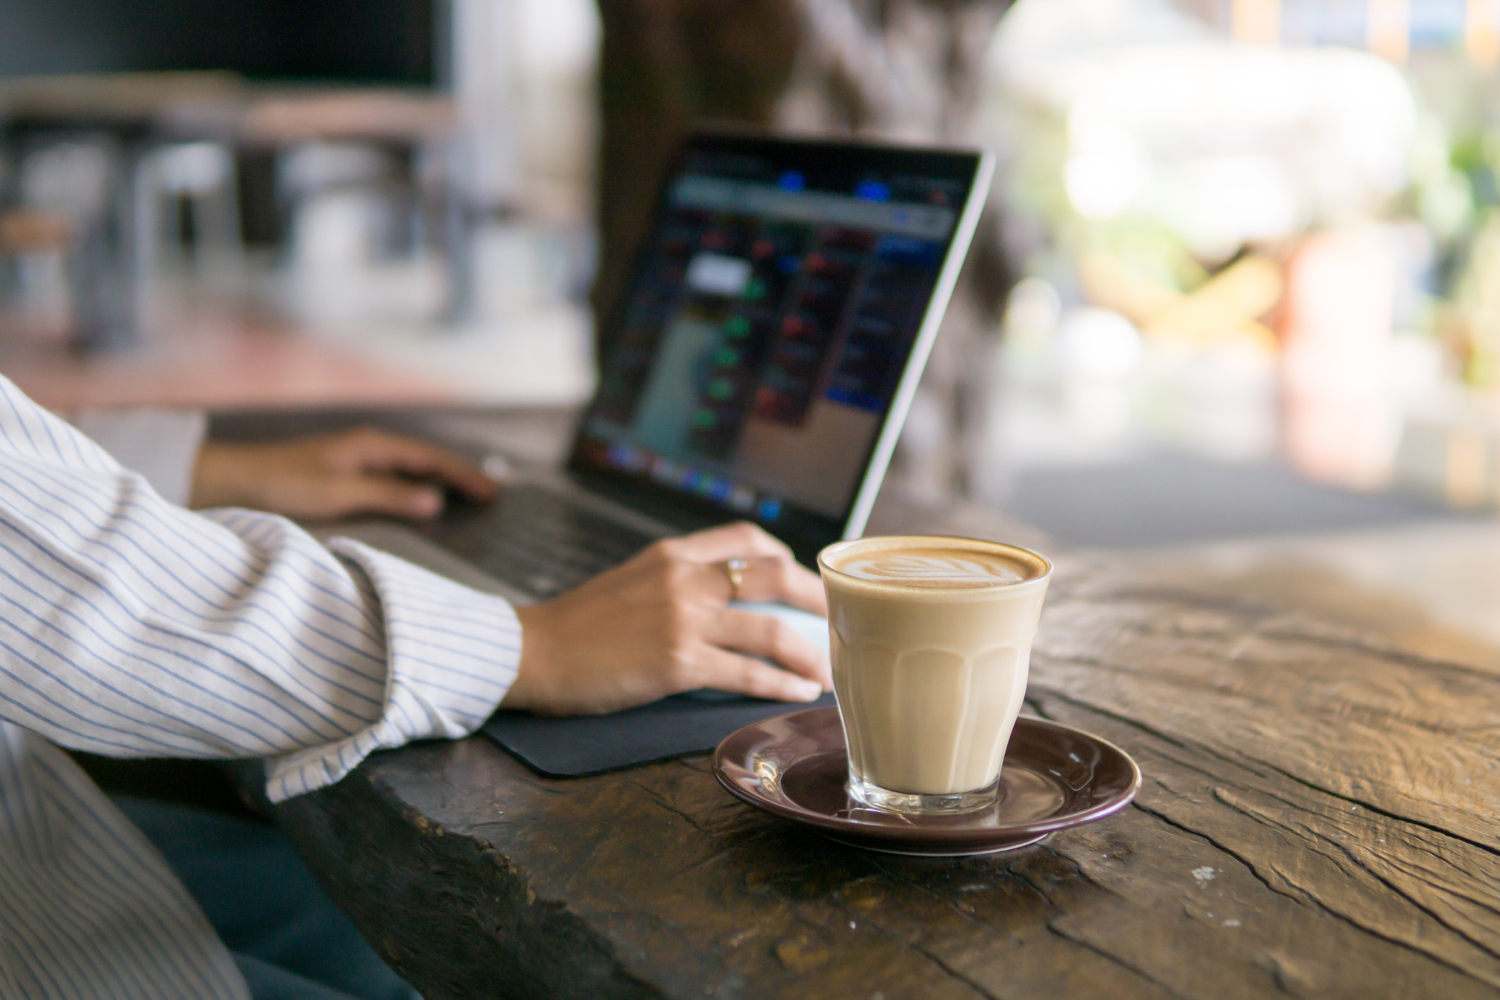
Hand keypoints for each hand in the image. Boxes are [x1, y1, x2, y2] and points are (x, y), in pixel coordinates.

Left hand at [189, 427, 497, 519]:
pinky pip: (395, 476)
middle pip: (427, 459)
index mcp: (373, 445)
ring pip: (412, 467)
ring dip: (440, 480)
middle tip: (492, 495)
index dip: (463, 476)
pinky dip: (417, 485)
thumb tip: (435, 501)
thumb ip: (389, 495)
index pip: (431, 458)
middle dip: (460, 475)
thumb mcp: (340, 492)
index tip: (492, 493)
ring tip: (468, 498)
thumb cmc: (284, 482)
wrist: (234, 477)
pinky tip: (422, 499)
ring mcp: (358, 457)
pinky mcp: (346, 471)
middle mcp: (370, 446)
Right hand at [503, 522, 830, 714]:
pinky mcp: (677, 663)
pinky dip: (780, 683)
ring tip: (826, 668)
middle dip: (815, 596)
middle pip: (772, 574)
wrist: (534, 652)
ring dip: (808, 651)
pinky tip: (797, 691)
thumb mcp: (632, 579)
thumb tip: (722, 594)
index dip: (784, 555)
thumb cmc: (579, 625)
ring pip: (769, 628)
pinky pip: (746, 673)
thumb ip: (677, 579)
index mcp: (672, 553)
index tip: (801, 577)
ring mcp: (682, 620)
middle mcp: (683, 578)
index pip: (745, 538)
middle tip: (838, 617)